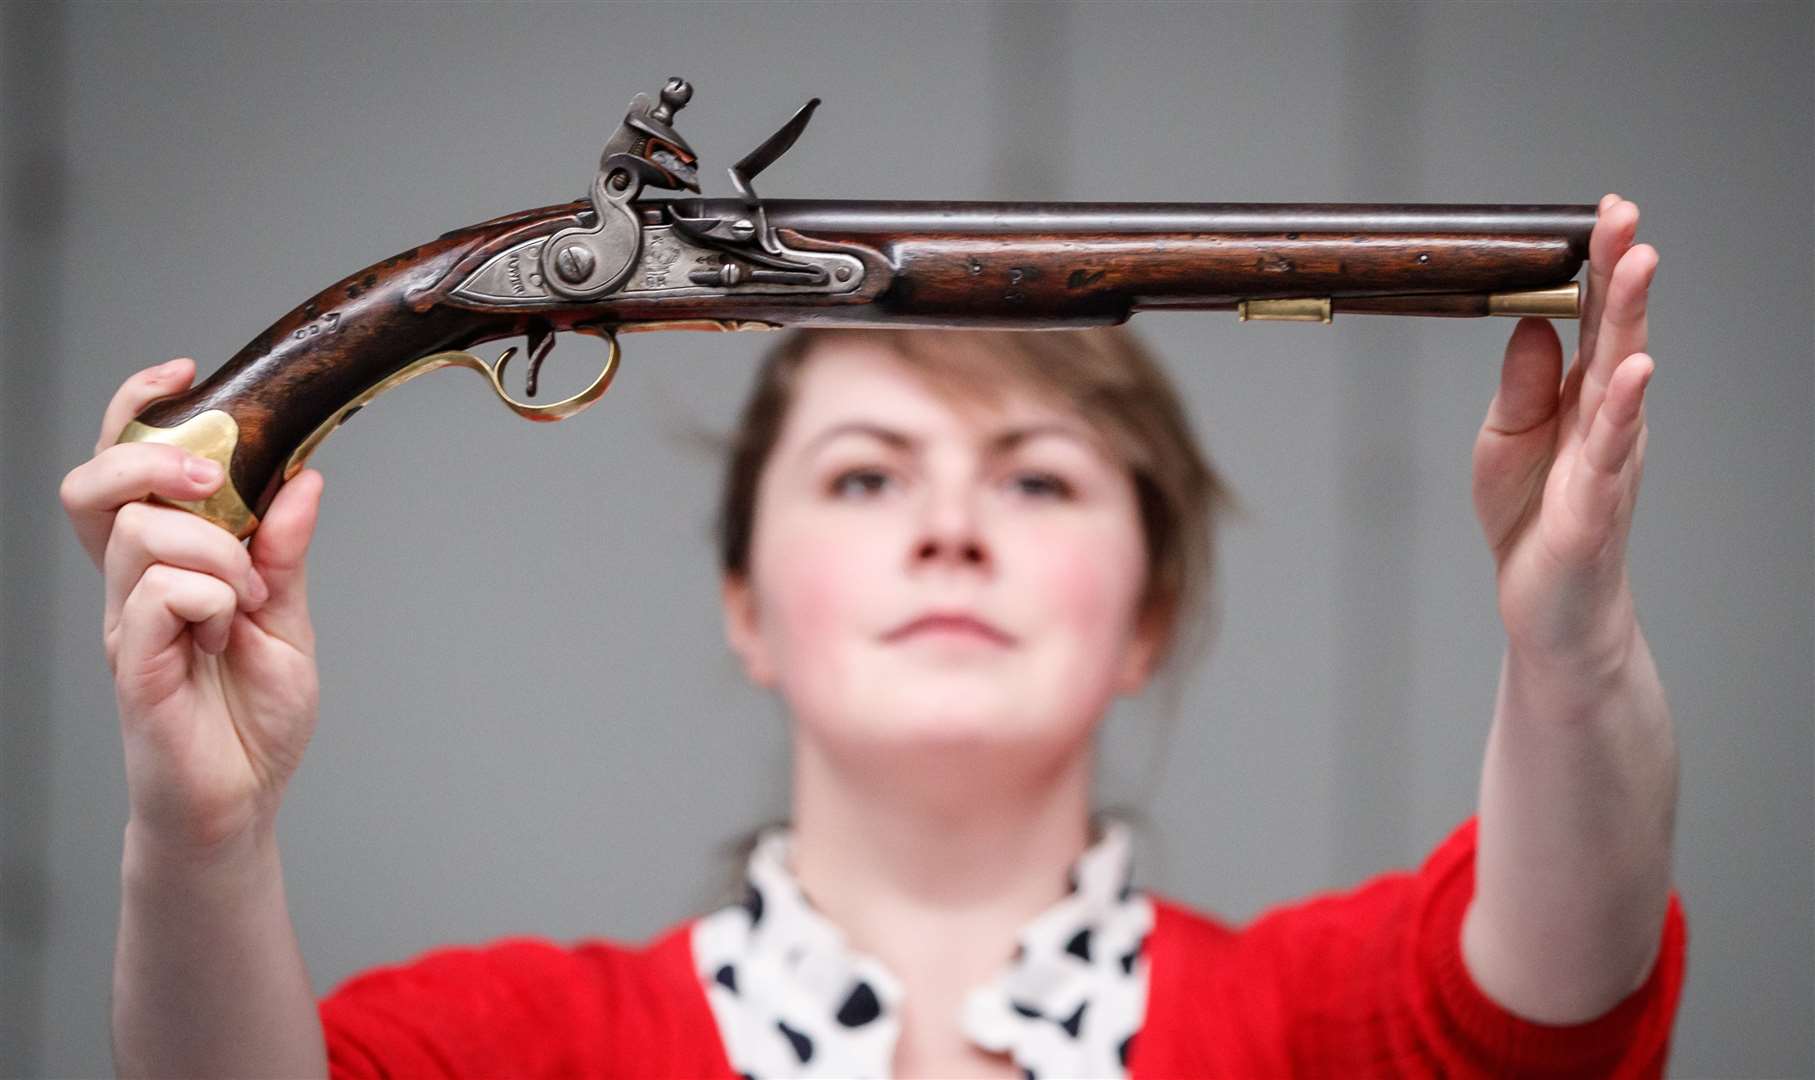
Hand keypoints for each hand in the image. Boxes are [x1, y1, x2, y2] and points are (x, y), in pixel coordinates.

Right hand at [61, 358, 326, 851]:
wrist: (241, 802)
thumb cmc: (253, 719)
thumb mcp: (289, 619)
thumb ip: (286, 551)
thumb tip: (304, 478)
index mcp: (166, 565)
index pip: (124, 468)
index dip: (138, 411)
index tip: (182, 374)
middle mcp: (132, 586)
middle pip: (96, 486)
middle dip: (157, 464)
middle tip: (215, 494)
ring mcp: (126, 624)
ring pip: (142, 533)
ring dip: (216, 552)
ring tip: (247, 603)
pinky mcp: (132, 666)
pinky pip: (157, 595)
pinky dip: (210, 598)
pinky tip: (229, 632)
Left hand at [1471, 195, 1656, 673]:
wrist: (1548, 605)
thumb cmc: (1530, 520)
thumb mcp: (1503, 440)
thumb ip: (1521, 385)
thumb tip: (1531, 323)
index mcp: (1581, 396)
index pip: (1595, 319)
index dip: (1600, 265)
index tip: (1605, 212)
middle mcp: (1605, 418)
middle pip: (1616, 333)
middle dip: (1622, 272)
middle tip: (1627, 217)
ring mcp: (1607, 459)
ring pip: (1623, 379)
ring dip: (1632, 320)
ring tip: (1639, 266)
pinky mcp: (1596, 506)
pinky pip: (1612, 451)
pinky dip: (1623, 409)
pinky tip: (1634, 372)